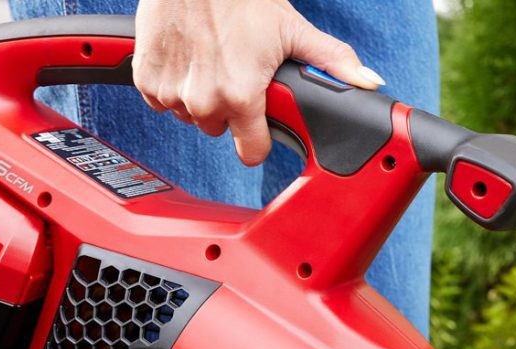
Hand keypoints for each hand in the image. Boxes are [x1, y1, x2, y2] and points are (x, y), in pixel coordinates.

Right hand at [132, 0, 384, 165]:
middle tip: (234, 70)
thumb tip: (368, 82)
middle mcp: (204, 101)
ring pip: (191, 116)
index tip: (258, 121)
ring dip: (199, 96)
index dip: (259, 138)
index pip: (251, 153)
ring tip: (209, 58)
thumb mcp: (291, 29)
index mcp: (241, 96)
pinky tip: (186, 58)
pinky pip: (162, 101)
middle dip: (229, 109)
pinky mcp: (147, 81)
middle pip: (220, 130)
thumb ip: (332, 61)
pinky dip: (173, 85)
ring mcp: (171, 93)